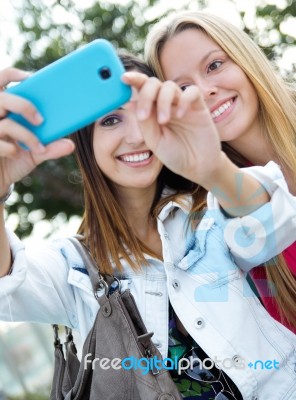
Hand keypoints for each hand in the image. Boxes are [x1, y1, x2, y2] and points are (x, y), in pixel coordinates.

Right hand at [0, 67, 74, 192]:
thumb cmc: (14, 160)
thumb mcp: (35, 153)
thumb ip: (50, 147)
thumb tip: (71, 145)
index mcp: (4, 108)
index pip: (1, 80)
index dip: (12, 74)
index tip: (30, 77)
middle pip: (3, 98)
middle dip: (24, 106)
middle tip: (40, 119)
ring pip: (6, 124)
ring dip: (26, 135)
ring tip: (38, 146)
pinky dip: (12, 149)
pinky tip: (16, 154)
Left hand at [122, 72, 222, 186]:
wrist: (197, 167)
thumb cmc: (175, 154)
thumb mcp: (154, 141)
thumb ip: (144, 123)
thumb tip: (129, 103)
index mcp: (153, 111)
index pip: (142, 90)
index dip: (133, 80)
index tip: (123, 78)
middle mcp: (167, 104)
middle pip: (154, 83)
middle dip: (146, 95)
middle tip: (144, 115)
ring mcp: (182, 104)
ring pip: (170, 86)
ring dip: (163, 101)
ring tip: (163, 121)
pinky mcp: (199, 107)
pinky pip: (192, 92)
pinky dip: (184, 100)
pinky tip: (181, 116)